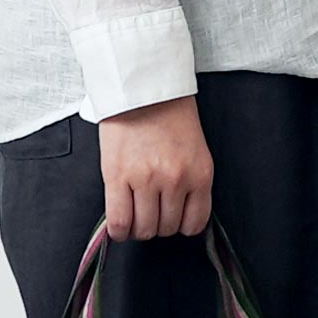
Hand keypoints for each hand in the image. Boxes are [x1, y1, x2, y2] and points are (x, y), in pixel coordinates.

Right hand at [98, 95, 213, 241]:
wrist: (142, 88)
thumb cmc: (168, 116)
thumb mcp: (194, 152)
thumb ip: (190, 184)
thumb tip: (179, 217)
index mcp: (200, 174)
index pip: (194, 224)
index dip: (180, 225)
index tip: (171, 217)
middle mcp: (176, 180)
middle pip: (166, 228)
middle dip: (157, 224)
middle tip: (150, 209)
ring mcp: (146, 179)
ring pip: (144, 229)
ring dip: (138, 227)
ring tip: (134, 212)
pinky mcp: (118, 176)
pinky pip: (119, 221)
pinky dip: (119, 230)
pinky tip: (120, 225)